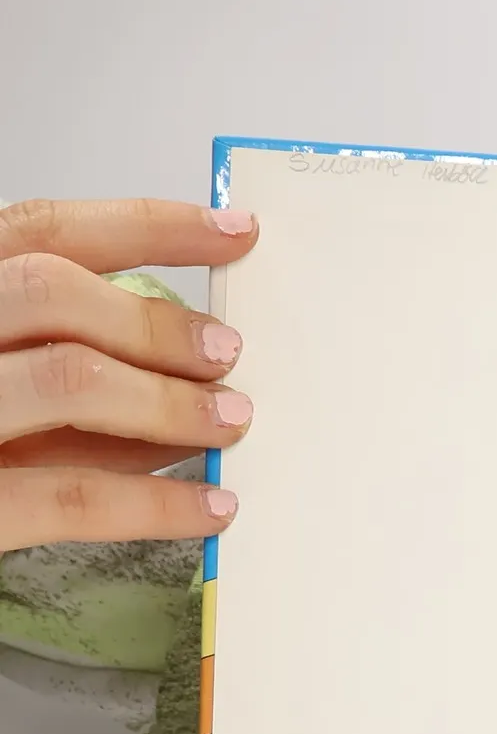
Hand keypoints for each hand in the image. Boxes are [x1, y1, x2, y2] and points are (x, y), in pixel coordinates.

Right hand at [1, 198, 258, 552]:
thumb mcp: (1, 378)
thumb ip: (67, 365)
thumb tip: (187, 368)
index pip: (40, 231)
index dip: (148, 226)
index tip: (236, 231)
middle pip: (52, 293)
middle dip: (155, 322)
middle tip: (228, 354)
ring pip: (69, 380)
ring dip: (170, 403)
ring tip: (230, 423)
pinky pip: (72, 497)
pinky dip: (156, 502)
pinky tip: (210, 507)